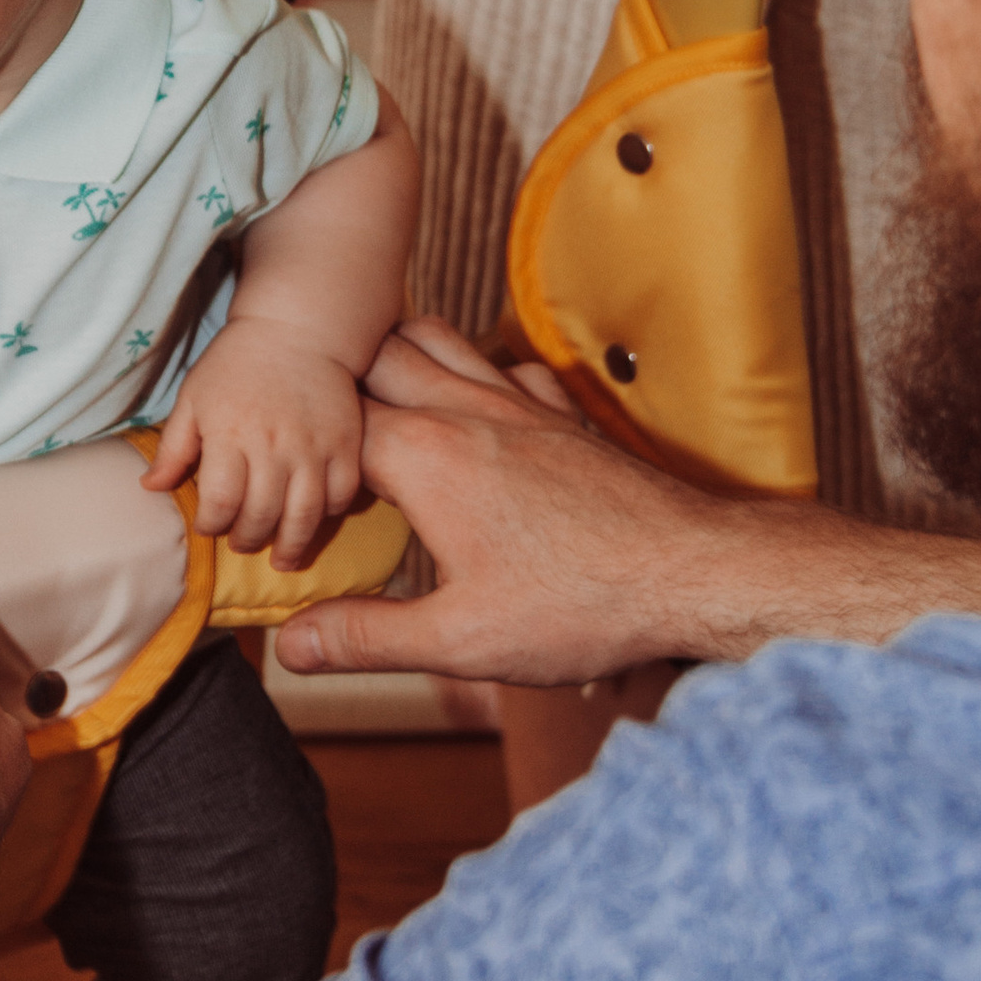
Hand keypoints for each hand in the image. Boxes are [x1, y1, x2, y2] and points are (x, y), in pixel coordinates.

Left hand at [144, 315, 364, 571]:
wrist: (297, 328)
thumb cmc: (236, 363)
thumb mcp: (193, 397)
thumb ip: (173, 447)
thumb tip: (150, 488)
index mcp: (229, 435)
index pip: (219, 503)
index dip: (211, 524)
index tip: (209, 525)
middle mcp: (273, 446)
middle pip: (261, 516)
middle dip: (247, 539)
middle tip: (242, 542)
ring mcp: (314, 447)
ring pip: (305, 516)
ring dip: (292, 544)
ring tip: (282, 557)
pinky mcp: (346, 443)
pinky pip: (342, 494)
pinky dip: (330, 515)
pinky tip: (315, 519)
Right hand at [273, 318, 728, 688]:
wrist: (695, 571)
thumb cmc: (583, 606)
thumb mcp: (461, 641)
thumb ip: (367, 638)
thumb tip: (291, 644)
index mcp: (425, 457)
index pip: (327, 422)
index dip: (295, 452)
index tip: (286, 492)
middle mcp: (465, 410)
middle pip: (371, 353)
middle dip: (331, 383)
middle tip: (311, 431)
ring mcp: (518, 402)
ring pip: (433, 336)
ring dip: (393, 357)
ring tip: (371, 402)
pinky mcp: (561, 413)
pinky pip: (500, 361)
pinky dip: (470, 369)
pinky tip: (471, 413)